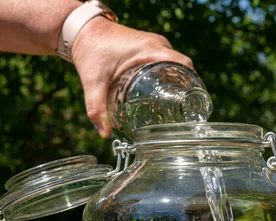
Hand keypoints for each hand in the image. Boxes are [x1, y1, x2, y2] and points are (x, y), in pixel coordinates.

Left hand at [72, 18, 192, 137]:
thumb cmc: (90, 51)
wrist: (82, 31)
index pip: (184, 65)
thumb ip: (96, 108)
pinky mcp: (147, 47)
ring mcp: (153, 44)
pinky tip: (163, 94)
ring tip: (176, 107)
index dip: (192, 84)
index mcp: (151, 49)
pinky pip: (165, 61)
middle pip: (182, 67)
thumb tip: (104, 134)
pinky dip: (168, 75)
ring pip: (174, 64)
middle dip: (184, 89)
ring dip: (177, 82)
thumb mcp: (93, 81)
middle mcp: (156, 44)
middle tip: (183, 113)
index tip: (193, 104)